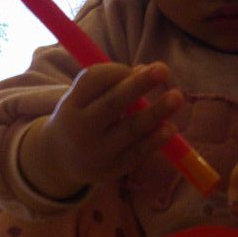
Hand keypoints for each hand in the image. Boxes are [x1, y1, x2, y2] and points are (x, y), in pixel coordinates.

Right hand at [19, 62, 183, 198]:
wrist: (60, 160)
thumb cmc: (83, 118)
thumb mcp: (85, 100)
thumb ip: (111, 85)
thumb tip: (146, 70)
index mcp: (71, 104)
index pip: (94, 80)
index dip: (119, 70)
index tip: (141, 67)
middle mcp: (81, 128)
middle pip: (112, 103)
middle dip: (138, 85)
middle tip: (163, 69)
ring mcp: (97, 151)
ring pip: (129, 129)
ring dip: (155, 112)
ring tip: (177, 97)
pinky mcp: (112, 169)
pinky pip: (137, 152)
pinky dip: (155, 140)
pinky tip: (171, 128)